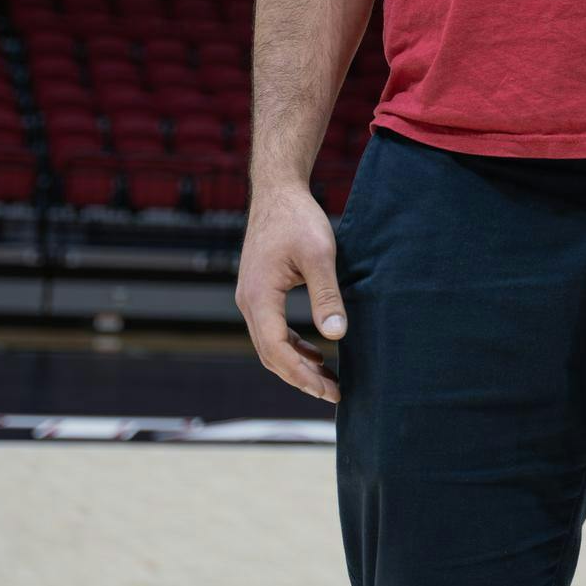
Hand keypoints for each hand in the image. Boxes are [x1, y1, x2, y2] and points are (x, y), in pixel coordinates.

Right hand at [235, 185, 346, 404]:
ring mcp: (252, 298)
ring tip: (328, 380)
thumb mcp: (320, 256)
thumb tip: (336, 335)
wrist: (278, 192)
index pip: (275, 350)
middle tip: (334, 393)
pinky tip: (316, 353)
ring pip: (270, 345)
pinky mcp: (261, 293)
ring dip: (297, 364)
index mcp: (260, 296)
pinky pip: (272, 330)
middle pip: (271, 354)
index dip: (302, 375)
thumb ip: (326, 296)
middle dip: (301, 377)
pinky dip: (293, 346)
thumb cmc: (298, 219)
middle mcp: (249, 302)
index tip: (330, 390)